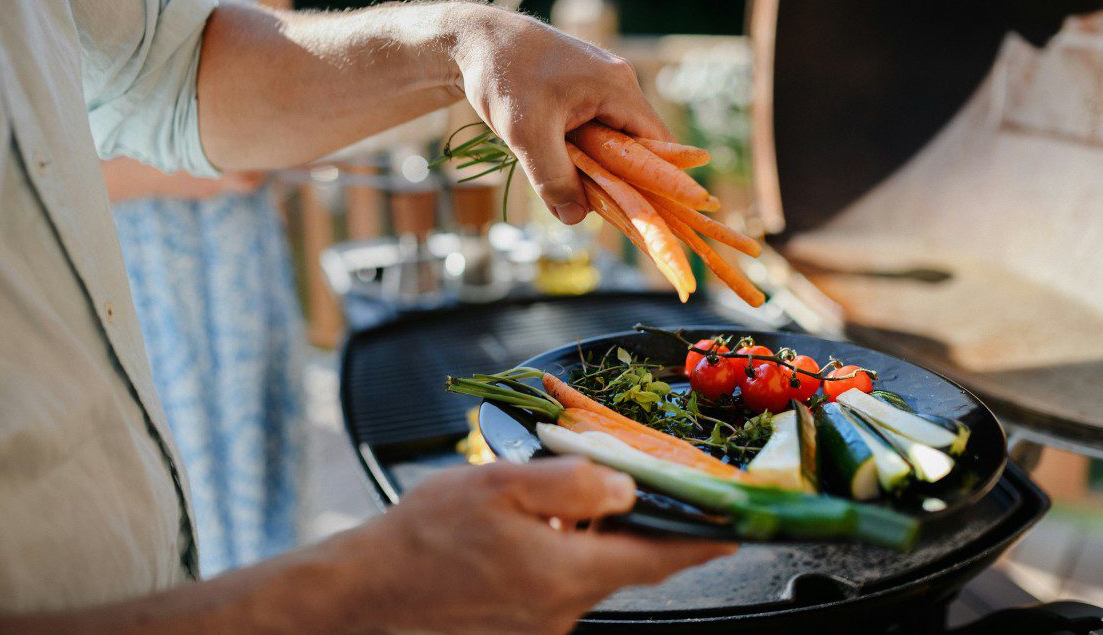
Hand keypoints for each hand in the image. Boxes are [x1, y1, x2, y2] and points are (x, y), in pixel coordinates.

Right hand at [331, 457, 735, 633]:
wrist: (370, 590)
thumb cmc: (427, 535)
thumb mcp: (500, 486)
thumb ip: (572, 482)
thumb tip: (624, 487)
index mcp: (566, 574)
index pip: (656, 560)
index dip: (700, 543)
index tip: (733, 531)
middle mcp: (563, 610)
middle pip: (622, 563)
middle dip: (634, 527)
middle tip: (631, 487)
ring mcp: (541, 625)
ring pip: (588, 572)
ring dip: (589, 538)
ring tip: (557, 502)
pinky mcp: (520, 627)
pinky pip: (558, 585)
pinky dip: (561, 555)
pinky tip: (527, 532)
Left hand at [453, 6, 671, 224]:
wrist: (475, 39)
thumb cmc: (503, 76)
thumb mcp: (526, 134)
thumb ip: (553, 178)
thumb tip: (576, 217)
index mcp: (618, 88)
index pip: (659, 144)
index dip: (656, 181)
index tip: (644, 214)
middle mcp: (617, 84)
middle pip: (637, 145)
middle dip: (620, 179)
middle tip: (597, 208)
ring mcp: (600, 86)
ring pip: (612, 140)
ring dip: (596, 168)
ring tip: (574, 190)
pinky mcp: (582, 91)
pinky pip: (595, 130)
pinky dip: (583, 153)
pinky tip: (560, 167)